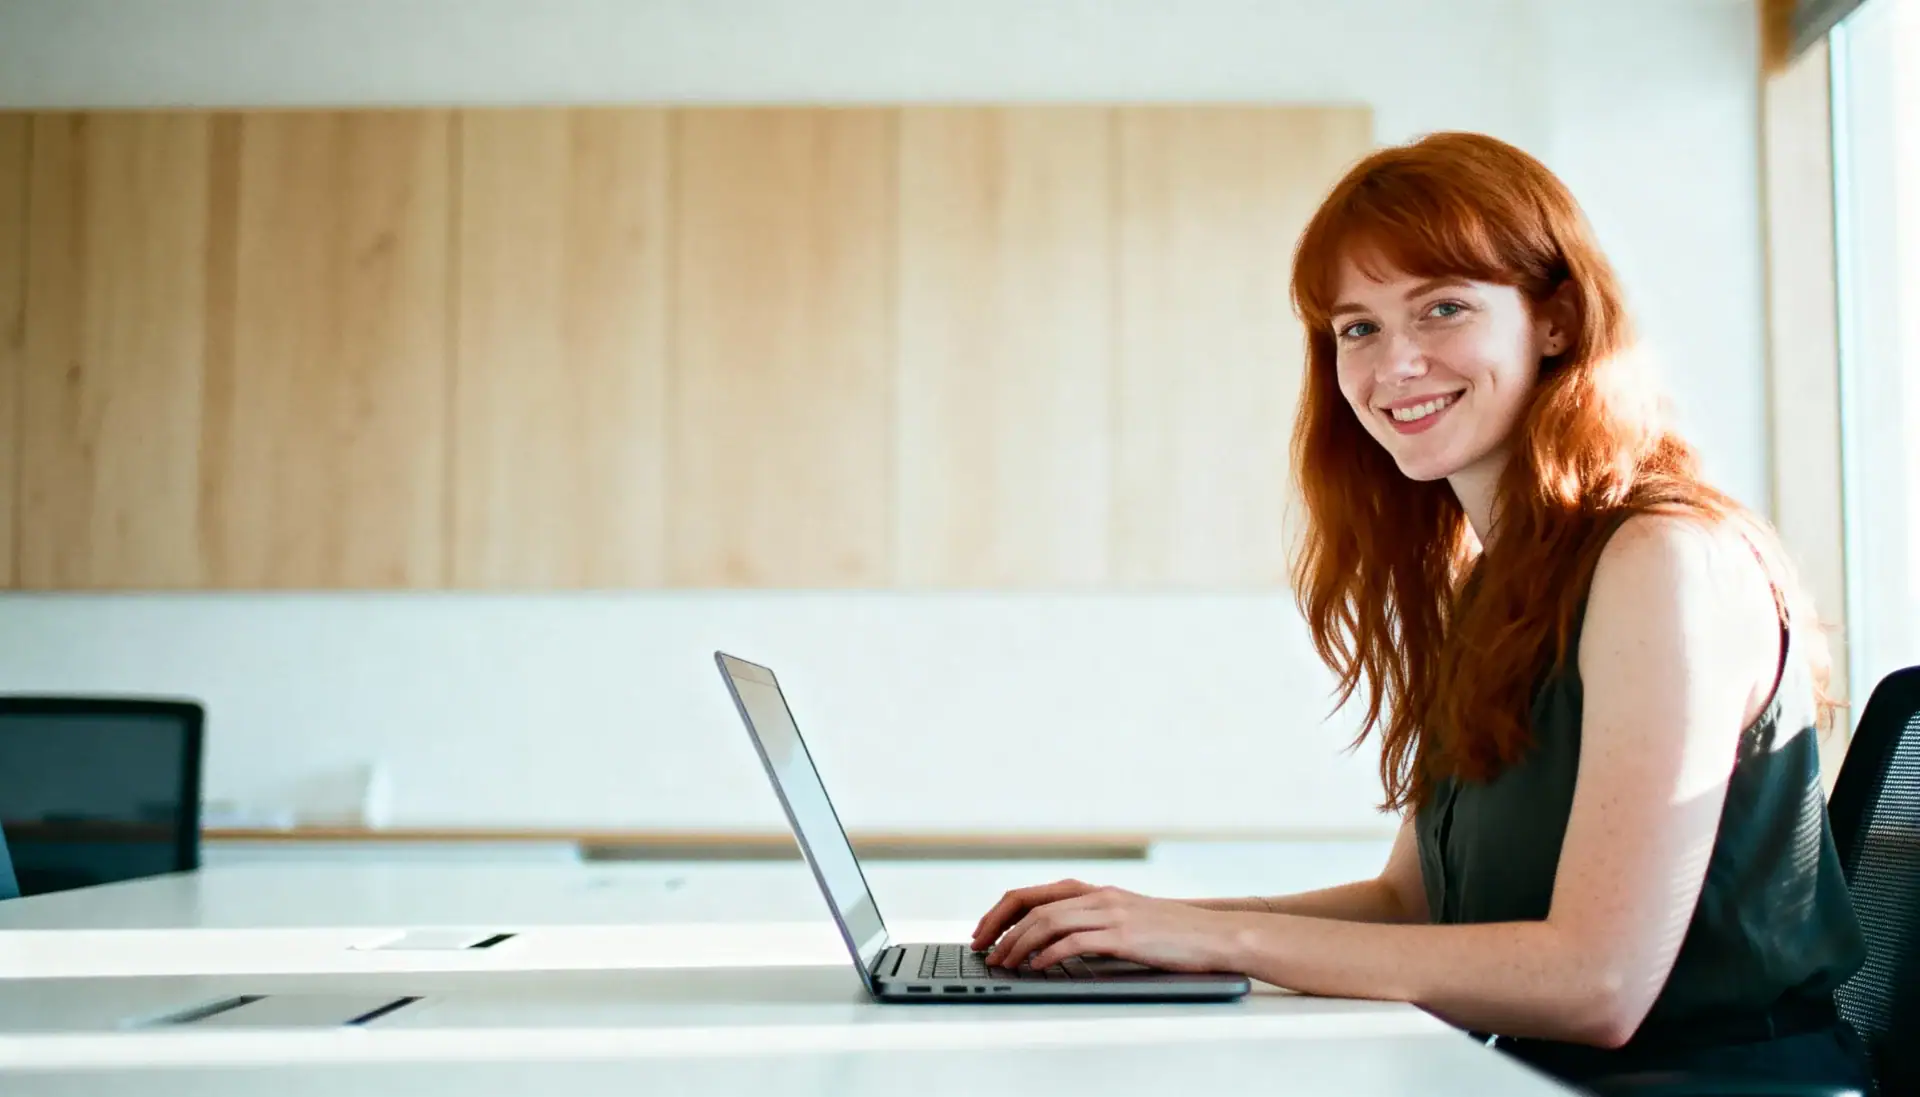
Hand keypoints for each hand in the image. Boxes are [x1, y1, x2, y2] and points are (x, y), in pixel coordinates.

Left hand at [979, 882, 1240, 973]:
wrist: (1214, 934)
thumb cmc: (1172, 933)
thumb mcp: (1126, 918)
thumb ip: (1093, 922)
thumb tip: (1052, 943)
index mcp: (1095, 890)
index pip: (1034, 893)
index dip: (1001, 911)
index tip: (984, 932)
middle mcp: (1099, 896)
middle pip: (1032, 903)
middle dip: (999, 926)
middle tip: (982, 949)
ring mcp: (1111, 913)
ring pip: (1048, 921)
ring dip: (1018, 944)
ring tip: (1004, 962)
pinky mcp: (1124, 935)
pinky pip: (1075, 942)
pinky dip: (1049, 954)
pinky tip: (1037, 967)